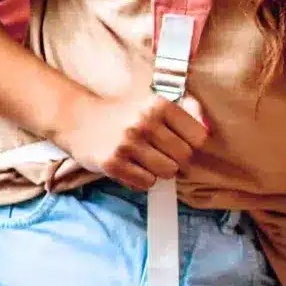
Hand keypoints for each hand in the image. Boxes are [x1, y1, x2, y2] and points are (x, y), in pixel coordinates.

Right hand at [52, 91, 208, 190]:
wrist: (77, 118)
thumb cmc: (123, 113)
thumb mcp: (153, 102)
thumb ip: (186, 110)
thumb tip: (208, 128)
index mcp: (158, 105)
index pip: (198, 137)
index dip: (191, 144)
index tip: (179, 143)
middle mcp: (144, 122)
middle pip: (185, 157)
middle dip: (177, 160)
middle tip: (161, 154)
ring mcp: (127, 143)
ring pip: (167, 172)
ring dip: (160, 171)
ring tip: (146, 160)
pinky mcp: (112, 163)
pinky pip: (146, 183)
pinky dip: (143, 180)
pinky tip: (131, 167)